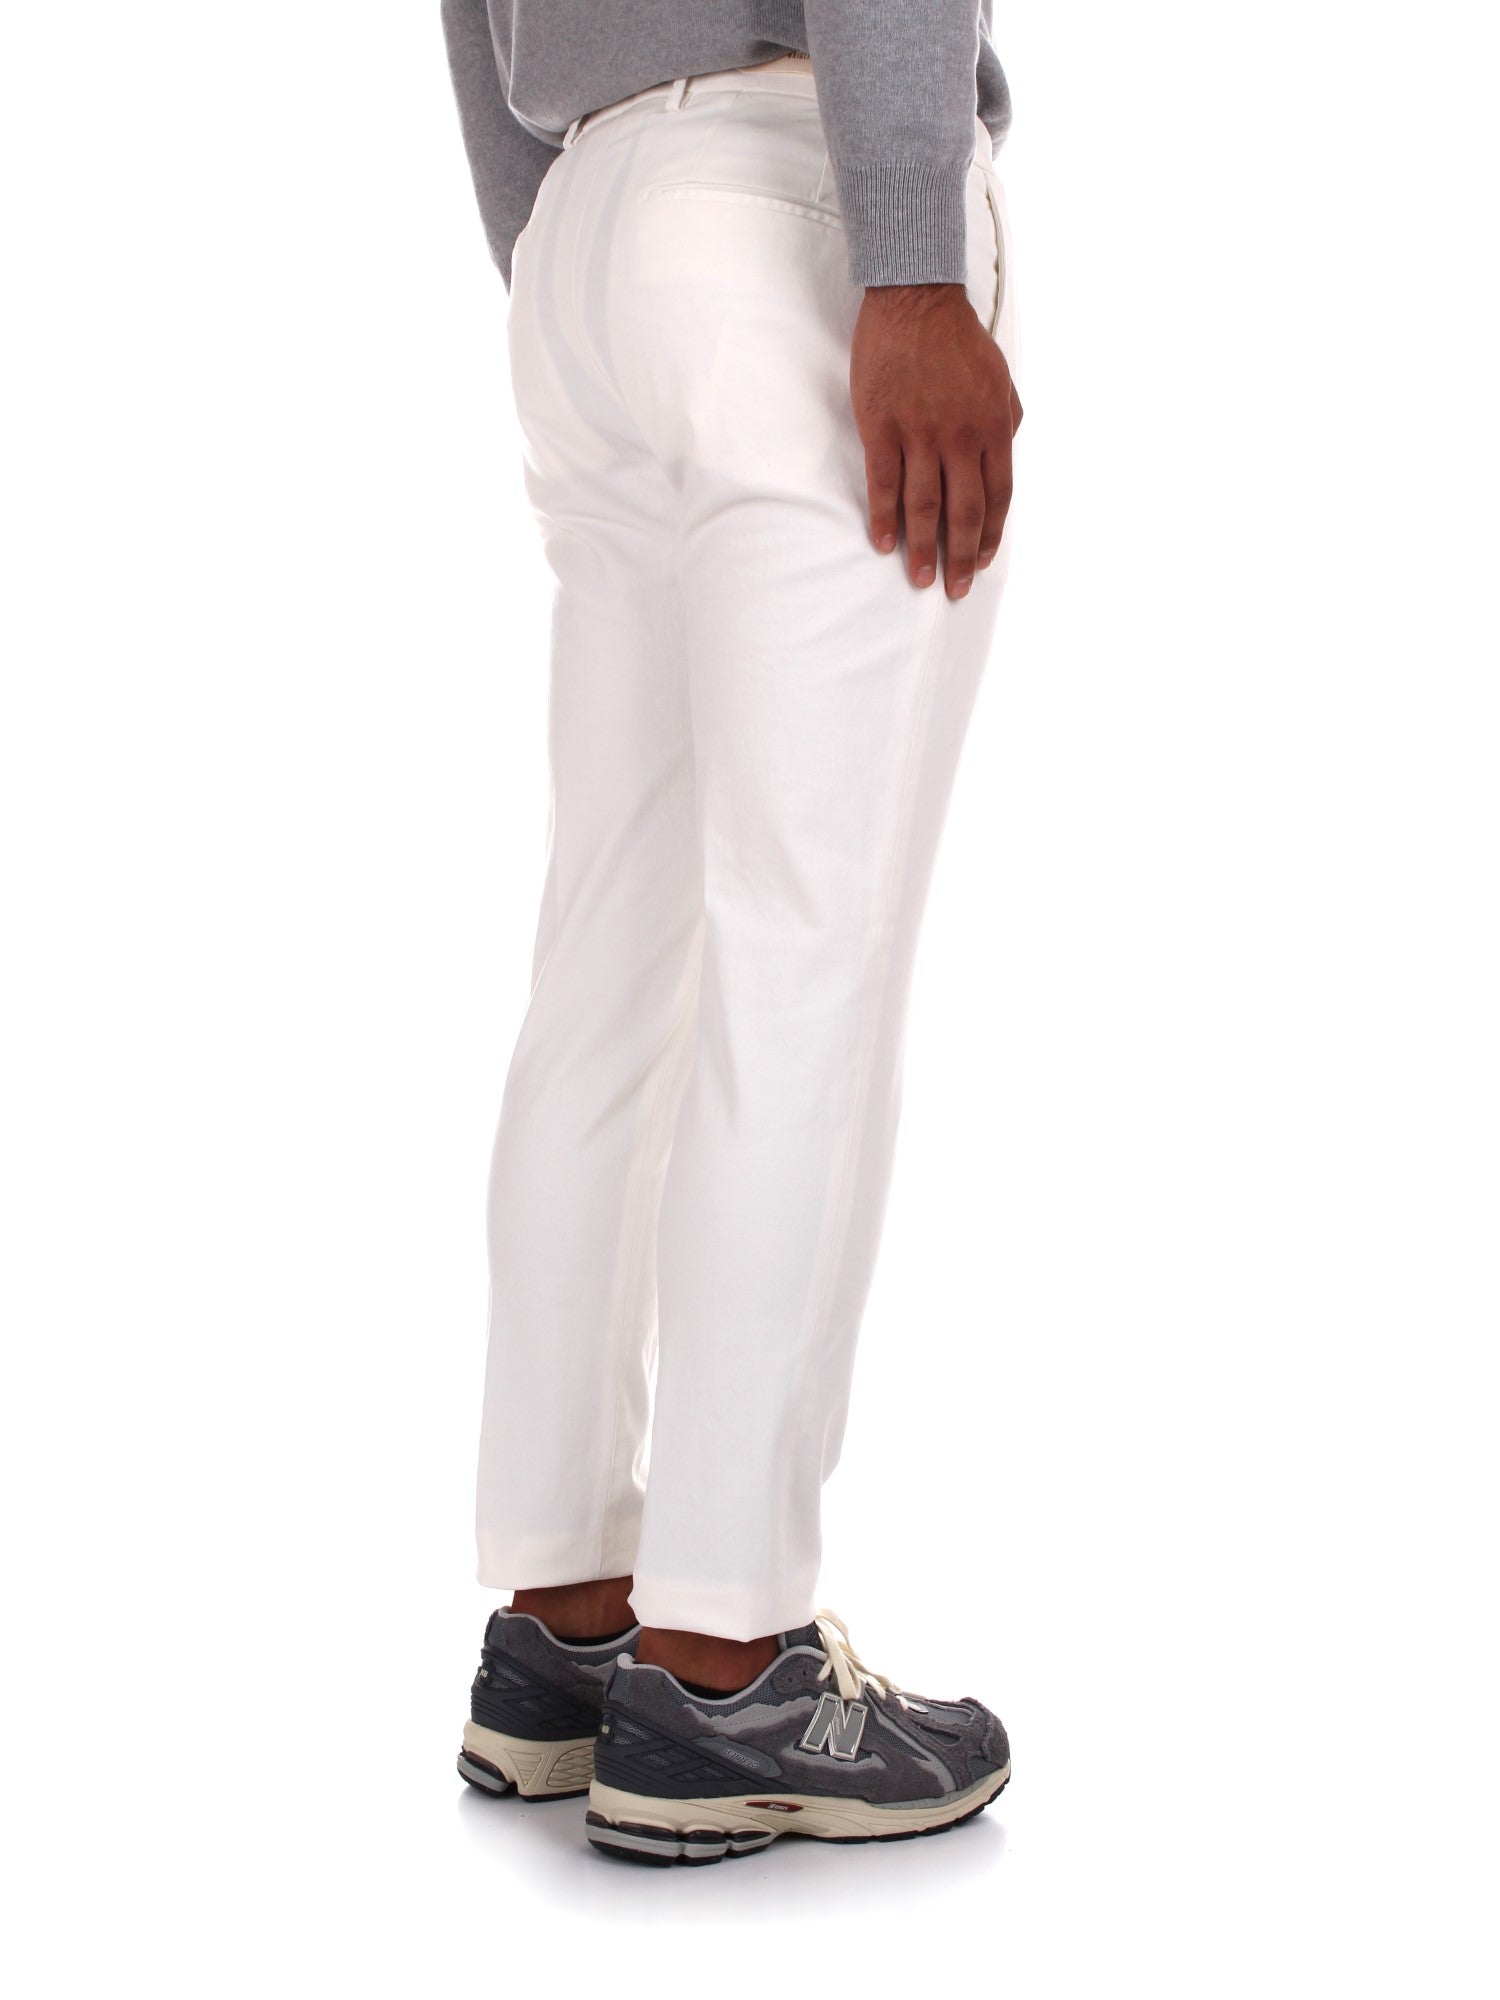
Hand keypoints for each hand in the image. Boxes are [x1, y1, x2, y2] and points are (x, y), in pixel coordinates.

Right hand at [850, 283, 1022, 598]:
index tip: (982, 561)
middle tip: (954, 589)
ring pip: (924, 506)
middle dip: (961, 556)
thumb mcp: (1000, 378)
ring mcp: (920, 434)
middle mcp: (960, 436)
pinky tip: (884, 543)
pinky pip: (884, 483)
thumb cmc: (958, 339)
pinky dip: (884, 518)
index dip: (991, 534)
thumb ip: (1006, 421)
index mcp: (994, 426)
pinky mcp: (882, 427)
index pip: (998, 496)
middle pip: (964, 512)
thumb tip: (1003, 457)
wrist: (915, 299)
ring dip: (922, 548)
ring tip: (921, 578)